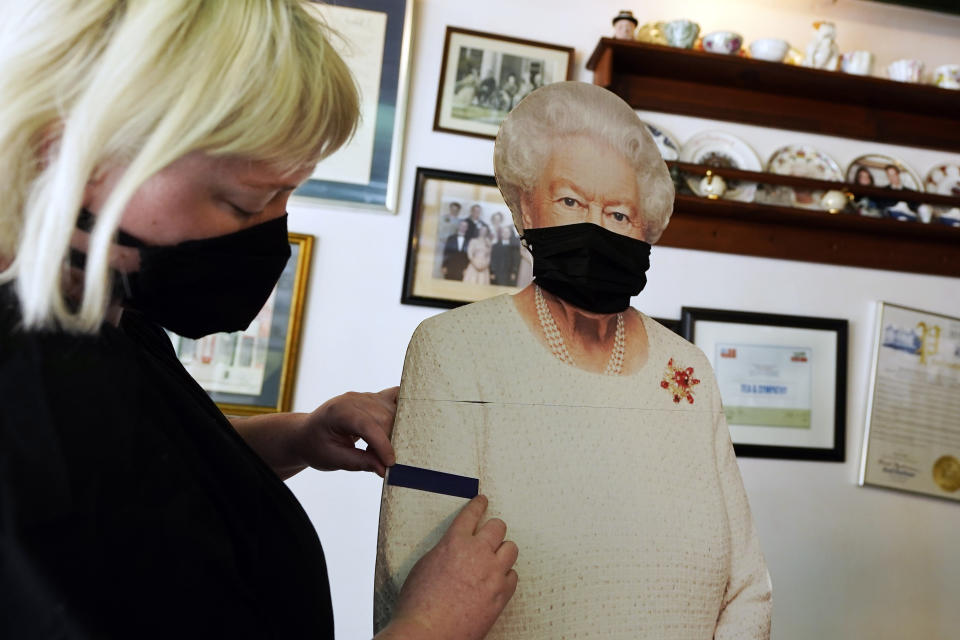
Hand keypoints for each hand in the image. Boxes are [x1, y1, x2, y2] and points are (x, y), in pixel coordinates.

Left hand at [294, 387, 397, 475]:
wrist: (307, 434)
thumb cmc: (316, 446)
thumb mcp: (333, 459)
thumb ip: (359, 462)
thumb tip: (384, 468)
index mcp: (339, 412)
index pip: (367, 425)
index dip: (382, 444)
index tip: (390, 463)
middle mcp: (354, 399)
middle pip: (384, 417)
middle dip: (391, 441)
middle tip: (386, 463)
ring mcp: (365, 396)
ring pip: (393, 410)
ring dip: (395, 431)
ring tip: (381, 449)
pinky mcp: (373, 398)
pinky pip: (394, 397)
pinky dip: (402, 410)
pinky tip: (403, 426)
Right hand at [379, 496, 518, 639]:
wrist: (428, 633)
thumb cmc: (419, 605)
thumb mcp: (425, 566)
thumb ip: (444, 551)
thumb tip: (454, 549)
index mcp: (454, 542)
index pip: (472, 514)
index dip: (478, 505)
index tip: (482, 501)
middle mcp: (477, 553)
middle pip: (498, 527)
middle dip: (493, 529)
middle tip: (489, 534)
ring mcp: (492, 573)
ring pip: (511, 549)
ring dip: (502, 551)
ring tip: (494, 557)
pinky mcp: (501, 594)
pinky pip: (513, 576)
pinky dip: (506, 576)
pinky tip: (497, 580)